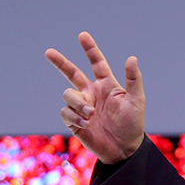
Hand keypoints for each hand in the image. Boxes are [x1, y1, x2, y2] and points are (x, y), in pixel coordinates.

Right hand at [44, 32, 145, 164]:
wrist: (123, 149)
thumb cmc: (132, 124)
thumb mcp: (136, 100)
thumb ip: (133, 79)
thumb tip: (132, 57)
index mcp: (106, 84)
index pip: (96, 63)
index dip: (90, 49)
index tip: (82, 35)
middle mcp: (92, 92)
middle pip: (72, 73)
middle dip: (60, 62)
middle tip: (48, 52)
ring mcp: (82, 106)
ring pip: (68, 94)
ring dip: (78, 102)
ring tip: (90, 113)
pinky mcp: (74, 120)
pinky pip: (66, 112)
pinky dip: (75, 116)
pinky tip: (86, 123)